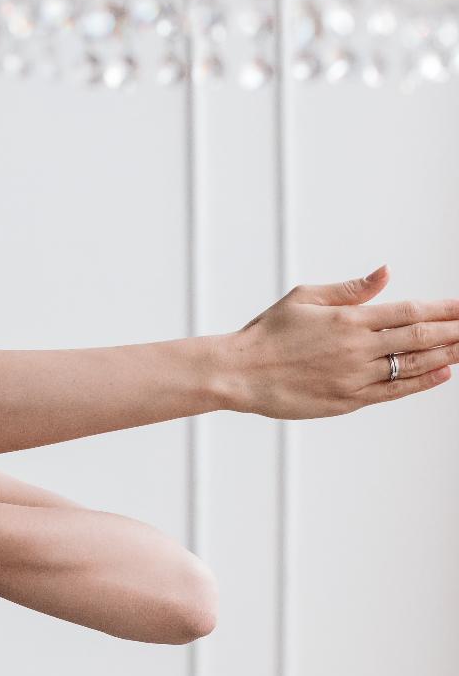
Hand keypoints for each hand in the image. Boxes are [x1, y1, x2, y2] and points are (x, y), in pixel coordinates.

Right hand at [222, 264, 458, 417]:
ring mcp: (354, 377)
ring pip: (412, 365)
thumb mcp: (304, 298)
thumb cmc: (267, 334)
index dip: (445, 309)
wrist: (239, 374)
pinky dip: (421, 382)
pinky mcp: (346, 401)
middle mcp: (357, 349)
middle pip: (420, 337)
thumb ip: (349, 289)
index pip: (410, 311)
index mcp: (348, 320)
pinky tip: (442, 373)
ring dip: (446, 355)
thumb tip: (386, 274)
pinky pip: (393, 391)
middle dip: (454, 331)